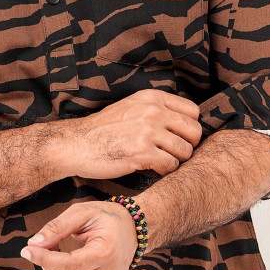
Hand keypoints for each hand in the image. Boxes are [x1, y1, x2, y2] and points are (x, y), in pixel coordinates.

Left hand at [19, 200, 139, 269]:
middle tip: (48, 243)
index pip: (69, 266)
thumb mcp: (82, 212)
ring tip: (56, 255)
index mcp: (106, 253)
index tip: (27, 249)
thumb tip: (33, 244)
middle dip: (45, 262)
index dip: (44, 259)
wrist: (132, 231)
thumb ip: (57, 227)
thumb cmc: (106, 218)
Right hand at [60, 88, 202, 180]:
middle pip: (194, 132)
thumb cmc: (103, 130)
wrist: (76, 144)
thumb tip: (185, 123)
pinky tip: (150, 168)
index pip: (193, 112)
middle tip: (171, 154)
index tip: (176, 138)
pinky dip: (163, 171)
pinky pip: (170, 166)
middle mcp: (153, 110)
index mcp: (152, 97)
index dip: (188, 128)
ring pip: (185, 151)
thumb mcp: (131, 107)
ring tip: (159, 161)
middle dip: (186, 146)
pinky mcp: (142, 152)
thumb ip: (156, 109)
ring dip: (175, 161)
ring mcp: (148, 131)